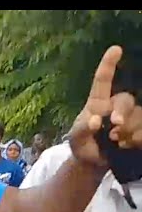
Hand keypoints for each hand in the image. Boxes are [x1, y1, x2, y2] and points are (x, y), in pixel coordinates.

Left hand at [69, 46, 141, 164]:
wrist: (91, 162)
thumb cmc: (81, 143)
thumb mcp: (76, 138)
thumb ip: (83, 129)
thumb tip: (96, 120)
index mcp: (98, 103)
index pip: (103, 81)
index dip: (108, 64)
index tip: (115, 49)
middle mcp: (115, 106)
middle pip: (126, 100)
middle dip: (123, 112)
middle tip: (115, 125)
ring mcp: (129, 118)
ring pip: (138, 116)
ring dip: (128, 130)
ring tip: (115, 141)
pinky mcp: (138, 130)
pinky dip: (136, 139)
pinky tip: (125, 146)